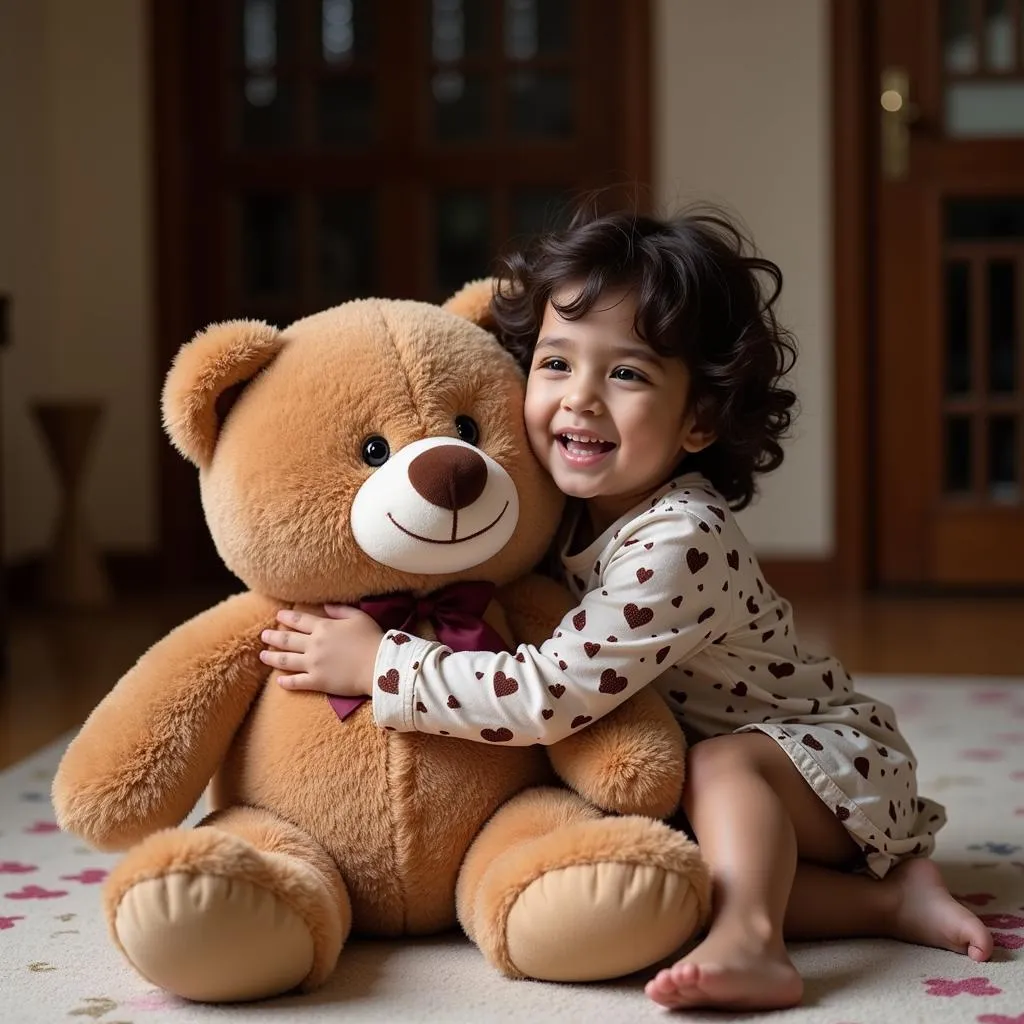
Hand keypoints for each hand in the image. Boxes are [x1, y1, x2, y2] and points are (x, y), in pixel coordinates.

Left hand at [259, 605, 382, 696]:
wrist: (378, 665)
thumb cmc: (372, 639)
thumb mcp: (359, 617)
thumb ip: (341, 610)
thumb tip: (325, 606)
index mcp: (324, 627)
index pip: (300, 620)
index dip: (287, 617)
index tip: (278, 616)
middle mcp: (314, 644)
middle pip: (287, 640)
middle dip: (273, 637)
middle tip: (264, 635)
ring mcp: (313, 664)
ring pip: (286, 660)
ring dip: (272, 658)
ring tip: (262, 656)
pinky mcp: (317, 681)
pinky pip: (297, 682)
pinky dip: (286, 682)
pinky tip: (279, 681)